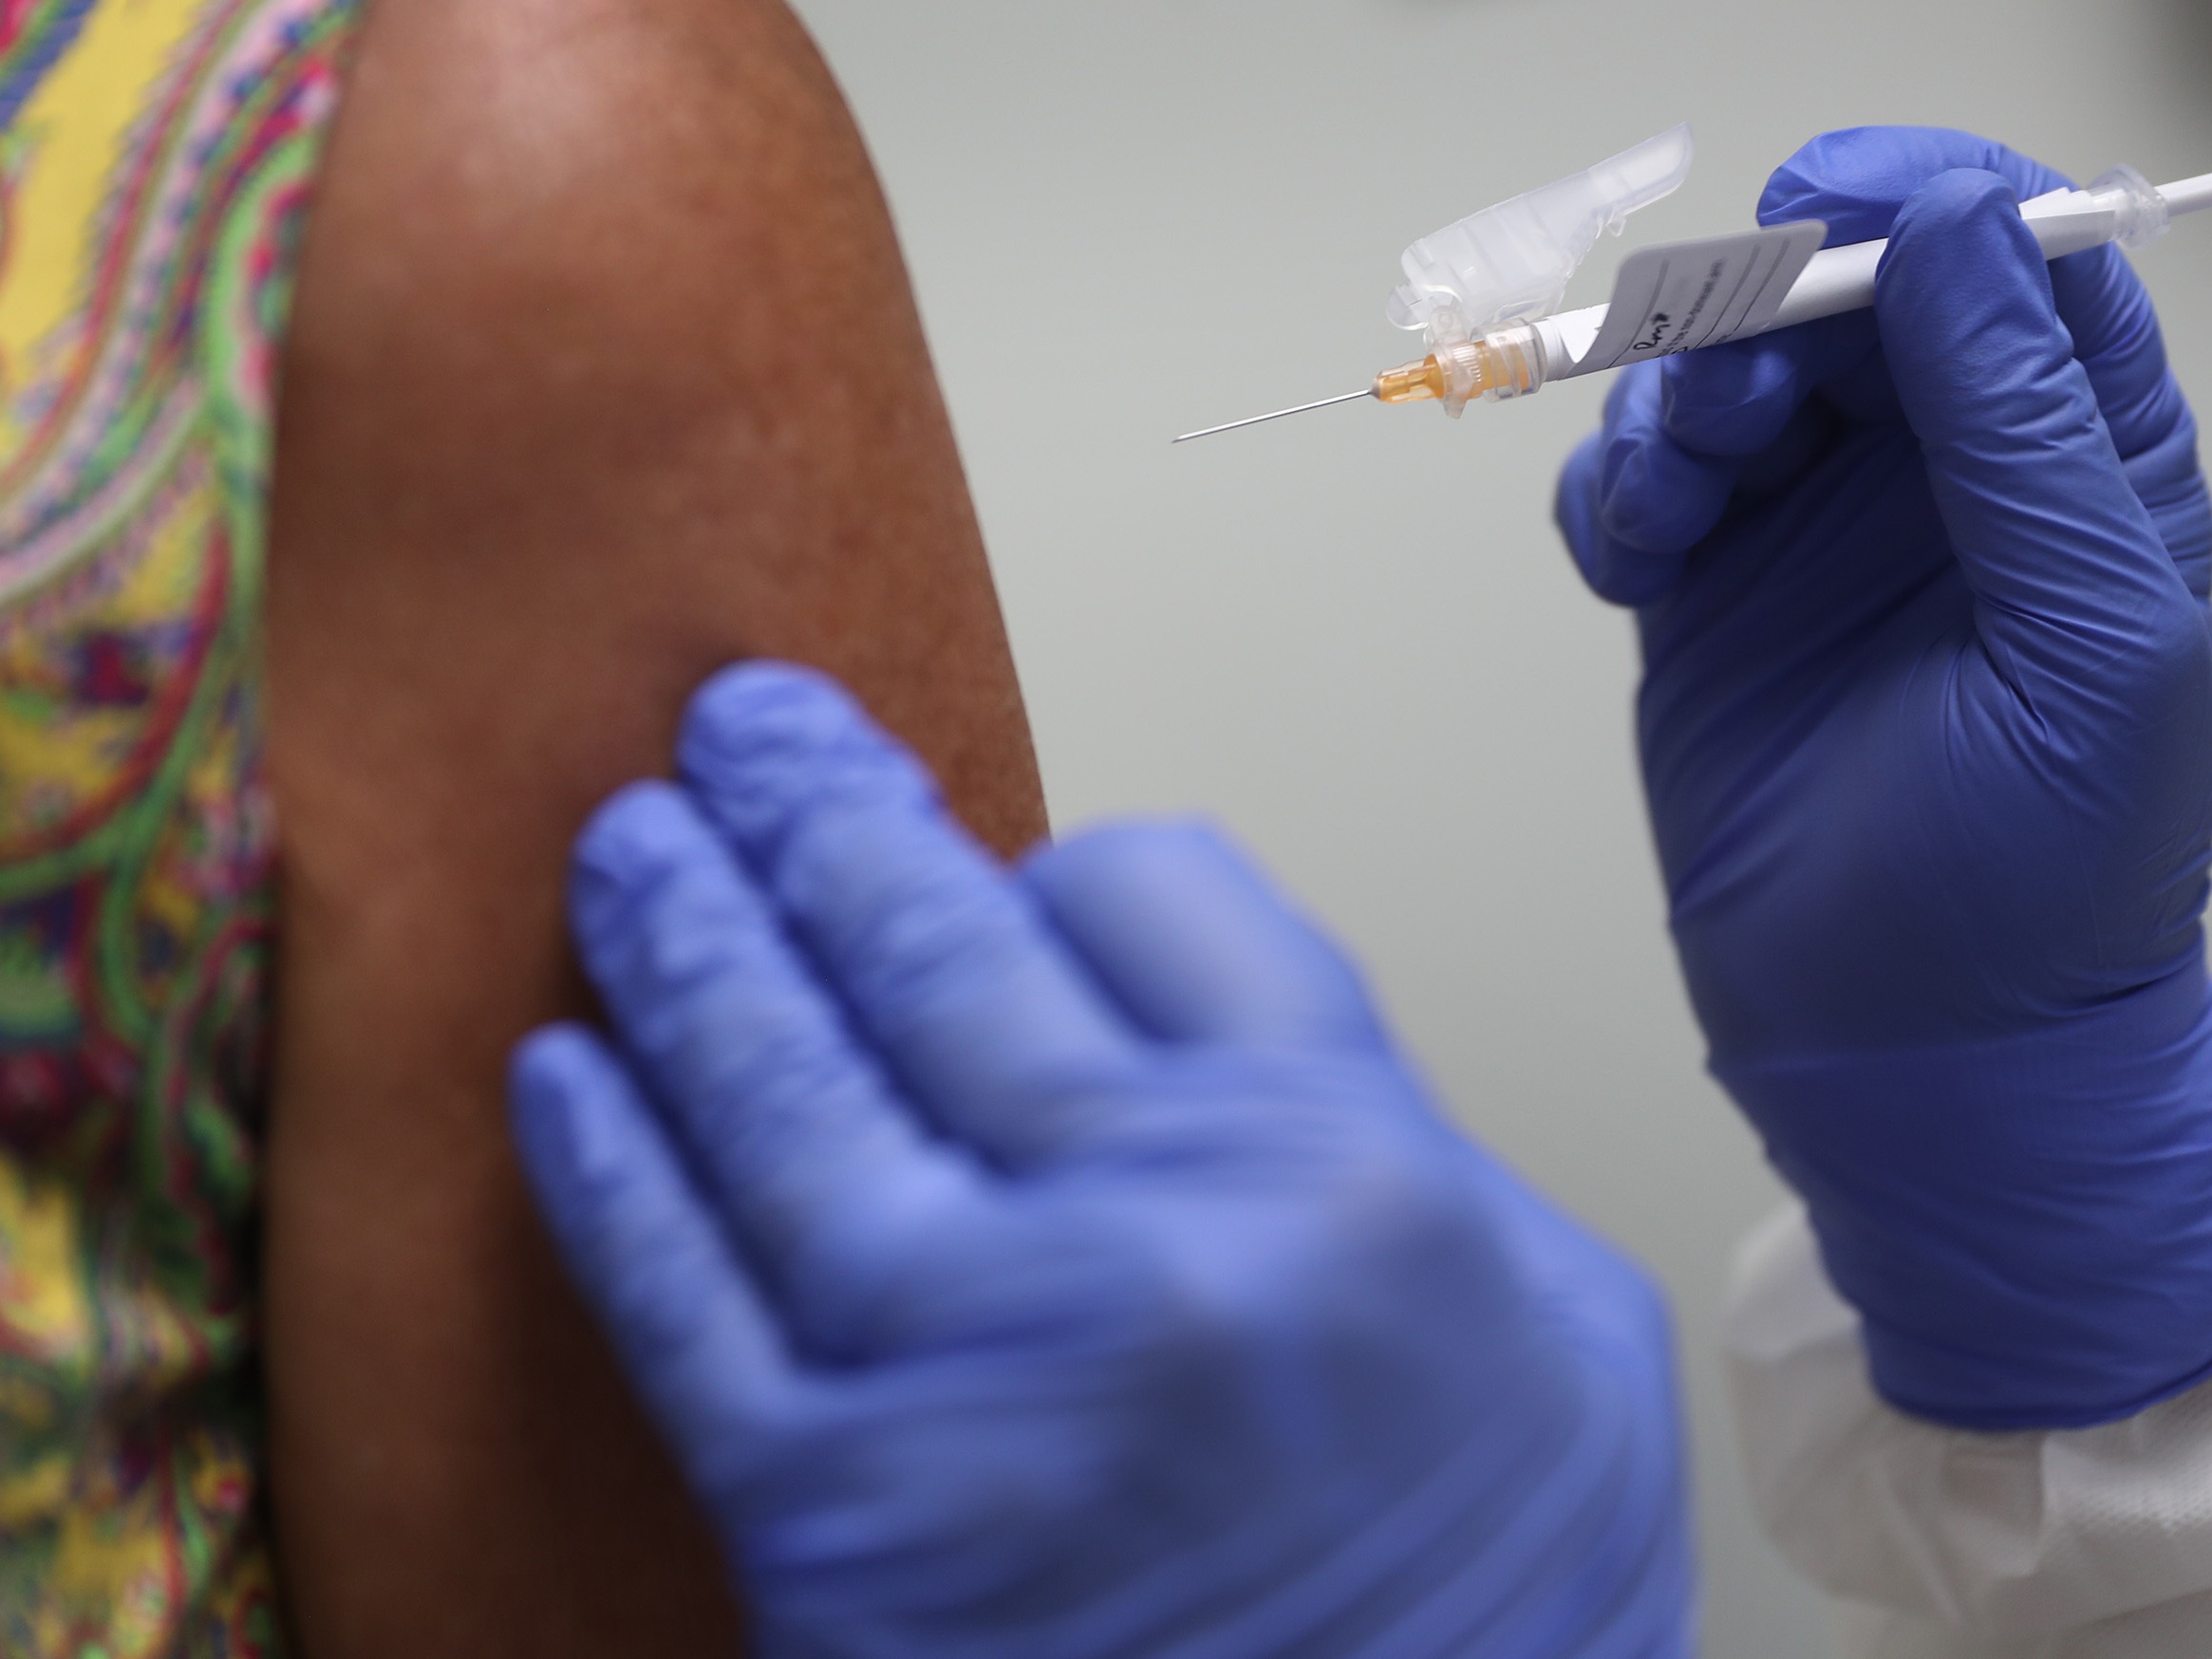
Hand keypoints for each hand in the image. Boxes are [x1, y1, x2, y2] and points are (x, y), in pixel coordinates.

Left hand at [509, 663, 1687, 1658]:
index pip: (1152, 891)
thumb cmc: (1488, 1605)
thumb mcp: (1553, 1322)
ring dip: (686, 948)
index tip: (1024, 869)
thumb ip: (1386, 1128)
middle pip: (939, 949)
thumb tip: (1200, 1013)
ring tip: (632, 850)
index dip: (1068, 861)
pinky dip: (611, 1176)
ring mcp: (973, 1374)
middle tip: (742, 732)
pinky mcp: (831, 1519)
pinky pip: (682, 1298)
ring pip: (782, 1091)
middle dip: (823, 816)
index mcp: (1345, 1164)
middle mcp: (1154, 1238)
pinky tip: (566, 1075)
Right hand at [1557, 129, 2211, 1429]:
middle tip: (1726, 394)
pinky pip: (1633, 481)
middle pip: (1835, 290)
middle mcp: (1940, 470)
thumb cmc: (2049, 877)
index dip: (1919, 198)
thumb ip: (2029, 426)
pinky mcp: (1705, 597)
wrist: (1918, 1059)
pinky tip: (1635, 562)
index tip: (1826, 204)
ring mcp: (1810, 530)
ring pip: (1715, 370)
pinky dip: (1612, 491)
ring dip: (1672, 399)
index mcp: (2075, 458)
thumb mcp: (2091, 640)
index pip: (2010, 253)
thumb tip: (1958, 226)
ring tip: (1679, 506)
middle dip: (1760, 309)